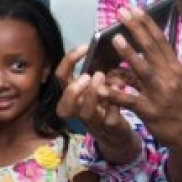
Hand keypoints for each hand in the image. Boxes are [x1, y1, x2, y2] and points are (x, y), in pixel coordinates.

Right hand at [56, 47, 139, 164]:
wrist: (117, 134)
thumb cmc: (103, 104)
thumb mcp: (94, 87)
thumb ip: (93, 73)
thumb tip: (101, 49)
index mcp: (72, 96)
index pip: (61, 78)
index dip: (69, 61)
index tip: (85, 47)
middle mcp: (78, 110)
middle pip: (64, 105)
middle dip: (74, 90)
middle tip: (88, 75)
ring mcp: (93, 122)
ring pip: (85, 113)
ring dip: (92, 95)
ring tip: (101, 78)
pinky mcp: (110, 128)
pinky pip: (109, 119)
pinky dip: (114, 105)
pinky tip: (120, 92)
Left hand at [103, 7, 181, 156]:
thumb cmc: (177, 103)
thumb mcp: (175, 79)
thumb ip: (160, 62)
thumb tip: (144, 41)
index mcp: (174, 67)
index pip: (160, 41)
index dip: (146, 24)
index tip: (134, 8)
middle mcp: (169, 78)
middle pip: (151, 49)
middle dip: (136, 29)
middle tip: (121, 13)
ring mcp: (159, 94)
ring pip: (142, 71)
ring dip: (129, 55)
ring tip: (115, 39)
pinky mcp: (149, 111)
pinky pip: (129, 100)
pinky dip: (115, 93)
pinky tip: (101, 86)